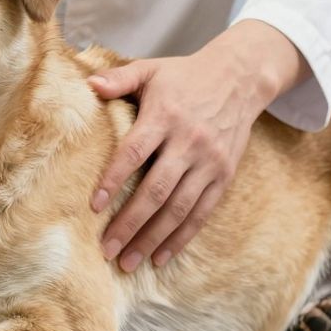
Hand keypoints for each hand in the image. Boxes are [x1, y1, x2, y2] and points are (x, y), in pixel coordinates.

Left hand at [88, 20, 308, 270]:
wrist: (241, 77)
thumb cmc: (186, 75)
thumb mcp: (151, 69)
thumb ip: (119, 78)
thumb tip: (89, 85)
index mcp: (165, 116)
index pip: (134, 152)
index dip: (113, 179)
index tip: (94, 206)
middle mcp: (189, 142)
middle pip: (156, 190)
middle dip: (130, 223)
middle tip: (107, 249)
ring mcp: (209, 162)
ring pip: (178, 209)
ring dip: (152, 238)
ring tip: (128, 261)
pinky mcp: (224, 175)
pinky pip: (201, 213)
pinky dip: (181, 238)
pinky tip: (161, 257)